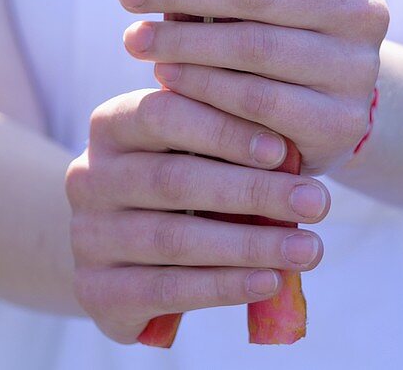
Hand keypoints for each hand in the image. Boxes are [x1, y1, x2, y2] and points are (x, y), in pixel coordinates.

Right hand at [65, 88, 328, 343]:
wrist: (120, 247)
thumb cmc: (180, 182)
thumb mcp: (195, 149)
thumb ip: (227, 141)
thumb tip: (293, 154)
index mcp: (110, 123)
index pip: (162, 113)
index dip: (223, 130)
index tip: (284, 150)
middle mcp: (88, 175)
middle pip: (173, 179)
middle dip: (252, 191)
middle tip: (316, 201)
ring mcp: (86, 235)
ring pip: (173, 239)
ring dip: (249, 244)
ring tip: (309, 249)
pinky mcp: (94, 289)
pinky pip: (166, 289)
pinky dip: (224, 285)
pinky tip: (270, 281)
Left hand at [120, 0, 388, 175]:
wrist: (331, 96)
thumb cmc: (277, 13)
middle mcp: (364, 9)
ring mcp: (356, 69)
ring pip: (252, 50)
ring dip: (182, 44)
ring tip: (135, 38)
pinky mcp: (338, 123)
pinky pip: (256, 104)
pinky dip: (203, 90)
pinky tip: (165, 78)